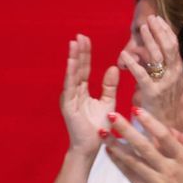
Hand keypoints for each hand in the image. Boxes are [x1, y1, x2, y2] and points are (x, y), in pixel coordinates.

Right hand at [60, 34, 118, 155]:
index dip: (85, 54)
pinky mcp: (69, 106)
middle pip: (77, 68)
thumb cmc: (99, 127)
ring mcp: (70, 99)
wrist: (92, 147)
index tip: (85, 38)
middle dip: (79, 52)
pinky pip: (71, 87)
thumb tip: (113, 67)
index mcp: (83, 91)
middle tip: (80, 35)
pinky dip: (72, 74)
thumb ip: (109, 86)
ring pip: (72, 75)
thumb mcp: (108, 102)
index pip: (84, 69)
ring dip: (74, 59)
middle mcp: (74, 93)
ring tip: (74, 43)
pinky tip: (73, 62)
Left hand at [104, 108, 182, 182]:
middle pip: (144, 147)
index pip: (165, 137)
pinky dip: (118, 162)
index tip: (137, 110)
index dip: (150, 123)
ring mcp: (156, 182)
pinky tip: (108, 151)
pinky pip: (128, 174)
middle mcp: (169, 170)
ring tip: (102, 132)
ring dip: (116, 146)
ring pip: (132, 161)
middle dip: (127, 130)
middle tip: (112, 115)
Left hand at [119, 15, 182, 131]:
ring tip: (141, 27)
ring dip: (150, 40)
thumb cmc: (164, 109)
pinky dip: (133, 64)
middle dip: (159, 31)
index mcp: (178, 73)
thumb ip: (159, 71)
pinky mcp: (152, 94)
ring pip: (158, 57)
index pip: (174, 47)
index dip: (166, 32)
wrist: (167, 132)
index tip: (158, 20)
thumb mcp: (166, 86)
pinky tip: (124, 54)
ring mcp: (165, 84)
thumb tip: (151, 55)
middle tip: (150, 18)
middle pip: (168, 47)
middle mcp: (174, 75)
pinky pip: (142, 75)